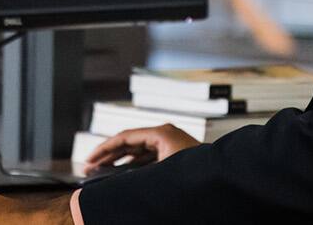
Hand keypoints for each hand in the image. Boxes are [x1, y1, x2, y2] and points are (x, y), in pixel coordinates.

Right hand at [81, 124, 198, 169]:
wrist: (222, 178)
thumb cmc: (198, 173)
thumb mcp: (161, 173)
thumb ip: (135, 175)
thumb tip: (115, 180)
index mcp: (161, 133)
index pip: (124, 137)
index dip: (104, 149)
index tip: (89, 159)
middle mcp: (165, 134)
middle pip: (129, 143)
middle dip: (109, 156)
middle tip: (90, 167)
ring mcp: (170, 143)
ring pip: (138, 151)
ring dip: (120, 162)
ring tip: (102, 172)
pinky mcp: (174, 154)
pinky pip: (147, 158)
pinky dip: (133, 166)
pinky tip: (122, 175)